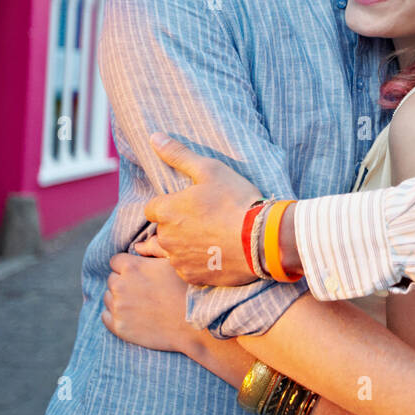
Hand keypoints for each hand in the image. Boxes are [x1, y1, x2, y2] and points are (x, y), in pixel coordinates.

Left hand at [101, 253, 201, 355]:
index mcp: (132, 267)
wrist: (193, 325)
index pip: (115, 261)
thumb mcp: (175, 262)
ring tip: (140, 303)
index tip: (140, 273)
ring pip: (108, 297)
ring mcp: (118, 308)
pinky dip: (115, 315)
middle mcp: (120, 286)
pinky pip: (105, 317)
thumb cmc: (188, 290)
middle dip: (123, 281)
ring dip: (119, 298)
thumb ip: (155, 247)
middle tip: (144, 289)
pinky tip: (133, 315)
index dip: (128, 265)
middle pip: (112, 278)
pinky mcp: (119, 327)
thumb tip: (137, 246)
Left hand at [142, 132, 261, 285]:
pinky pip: (187, 269)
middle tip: (205, 220)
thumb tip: (154, 137)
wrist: (262, 238)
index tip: (189, 204)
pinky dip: (198, 263)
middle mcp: (166, 238)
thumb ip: (179, 154)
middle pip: (162, 230)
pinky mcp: (193, 277)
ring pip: (173, 251)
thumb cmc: (236, 200)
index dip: (170, 205)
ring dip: (185, 245)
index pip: (153, 208)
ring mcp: (178, 260)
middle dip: (177, 225)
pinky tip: (215, 254)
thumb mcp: (210, 170)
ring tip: (211, 238)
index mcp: (166, 211)